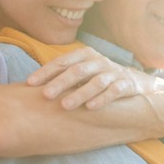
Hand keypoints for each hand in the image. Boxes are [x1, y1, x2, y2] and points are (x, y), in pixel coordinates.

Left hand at [26, 47, 163, 109]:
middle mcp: (98, 61)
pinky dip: (102, 99)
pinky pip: (114, 91)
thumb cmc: (98, 77)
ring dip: (79, 94)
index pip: (62, 62)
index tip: (30, 83)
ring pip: (96, 82)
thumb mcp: (82, 71)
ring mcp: (113, 72)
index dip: (46, 72)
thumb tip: (30, 85)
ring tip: (65, 105)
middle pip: (78, 71)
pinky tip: (91, 108)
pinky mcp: (125, 84)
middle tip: (46, 95)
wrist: (133, 81)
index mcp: (84, 55)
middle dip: (60, 83)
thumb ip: (62, 74)